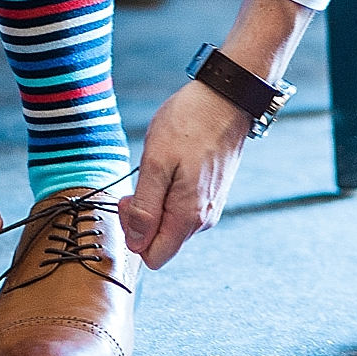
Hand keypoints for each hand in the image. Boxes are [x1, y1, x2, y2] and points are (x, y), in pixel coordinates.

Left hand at [119, 0, 315, 268]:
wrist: (226, 98)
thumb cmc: (189, 124)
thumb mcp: (156, 162)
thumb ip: (146, 207)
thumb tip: (136, 245)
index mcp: (189, 217)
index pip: (153, 257)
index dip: (132, 235)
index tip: (130, 199)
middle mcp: (203, 219)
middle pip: (160, 242)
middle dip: (141, 218)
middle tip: (139, 180)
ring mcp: (209, 206)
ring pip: (169, 224)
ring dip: (154, 203)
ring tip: (157, 167)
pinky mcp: (210, 193)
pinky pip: (180, 208)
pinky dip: (167, 193)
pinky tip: (170, 166)